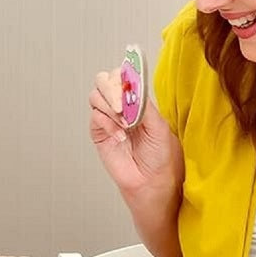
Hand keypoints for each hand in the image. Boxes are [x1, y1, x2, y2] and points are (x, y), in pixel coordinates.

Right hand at [90, 68, 181, 194]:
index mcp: (138, 100)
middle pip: (105, 80)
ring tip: (124, 123)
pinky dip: (106, 123)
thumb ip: (144, 106)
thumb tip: (131, 88)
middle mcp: (122, 106)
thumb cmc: (161, 157)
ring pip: (96, 95)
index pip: (124, 76)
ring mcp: (109, 119)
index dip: (123, 74)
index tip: (127, 79)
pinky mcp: (99, 133)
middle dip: (111, 88)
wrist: (151, 182)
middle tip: (121, 104)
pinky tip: (119, 135)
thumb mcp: (160, 126)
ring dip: (109, 106)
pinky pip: (95, 117)